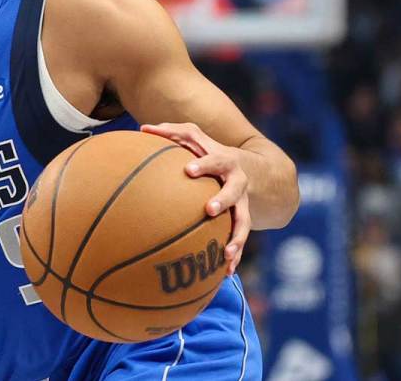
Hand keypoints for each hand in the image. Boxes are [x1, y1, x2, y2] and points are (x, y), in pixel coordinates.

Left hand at [141, 122, 250, 275]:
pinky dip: (235, 256)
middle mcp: (237, 183)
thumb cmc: (213, 152)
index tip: (188, 169)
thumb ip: (172, 132)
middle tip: (209, 210)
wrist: (258, 170)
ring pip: (243, 220)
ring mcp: (243, 203)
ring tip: (227, 253)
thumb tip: (142, 128)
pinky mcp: (244, 220)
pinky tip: (226, 272)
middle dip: (223, 200)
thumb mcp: (198, 139)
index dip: (203, 164)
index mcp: (224, 161)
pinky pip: (240, 239)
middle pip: (233, 191)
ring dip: (237, 237)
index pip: (214, 159)